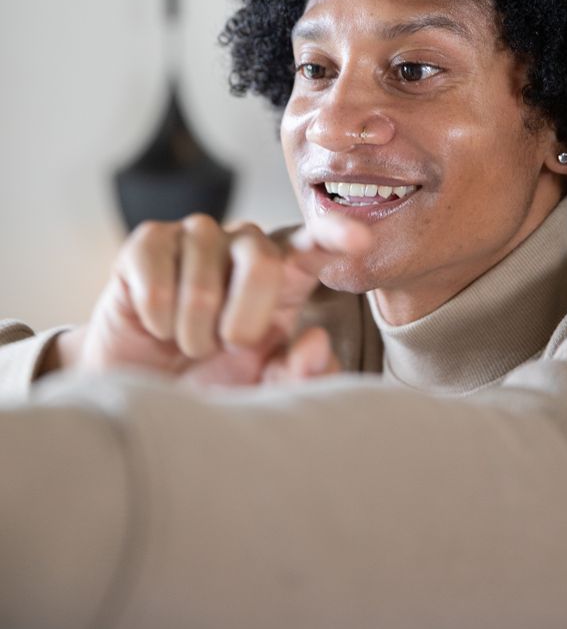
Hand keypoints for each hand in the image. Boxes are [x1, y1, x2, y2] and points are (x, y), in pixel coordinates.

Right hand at [49, 213, 370, 387]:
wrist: (143, 393)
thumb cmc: (212, 383)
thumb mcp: (261, 391)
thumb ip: (298, 376)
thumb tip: (316, 342)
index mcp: (283, 274)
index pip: (314, 242)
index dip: (335, 235)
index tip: (360, 241)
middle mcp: (243, 244)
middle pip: (261, 258)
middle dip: (243, 319)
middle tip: (225, 346)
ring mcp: (196, 236)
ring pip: (204, 270)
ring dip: (194, 327)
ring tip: (188, 342)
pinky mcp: (149, 241)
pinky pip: (157, 270)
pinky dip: (158, 314)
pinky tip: (157, 326)